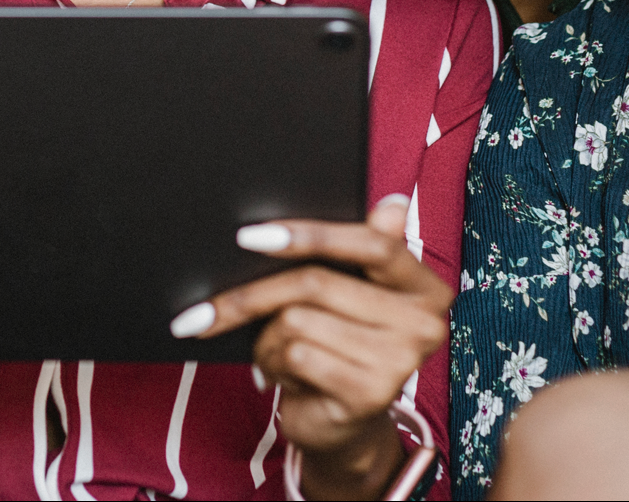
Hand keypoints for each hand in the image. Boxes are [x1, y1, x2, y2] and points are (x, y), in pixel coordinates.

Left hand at [172, 196, 449, 497]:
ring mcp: (401, 360)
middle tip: (204, 310)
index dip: (309, 235)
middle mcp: (424, 322)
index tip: (248, 236)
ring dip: (266, 339)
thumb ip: (366, 249)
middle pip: (316, 282)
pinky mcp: (371, 393)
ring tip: (274, 355)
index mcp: (424, 286)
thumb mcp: (349, 295)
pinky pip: (295, 355)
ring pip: (297, 320)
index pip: (371, 244)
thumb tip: (391, 202)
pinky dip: (274, 364)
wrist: (341, 426)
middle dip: (252, 295)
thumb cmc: (340, 346)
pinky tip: (285, 377)